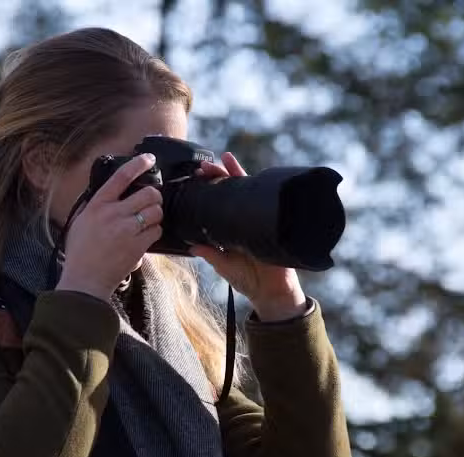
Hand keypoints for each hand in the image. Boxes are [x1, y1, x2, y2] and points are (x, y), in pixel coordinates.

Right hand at [57, 153, 162, 300]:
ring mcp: (126, 230)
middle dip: (154, 197)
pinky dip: (155, 232)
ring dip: (156, 214)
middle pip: (148, 193)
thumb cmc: (80, 252)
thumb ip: (96, 206)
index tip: (149, 159)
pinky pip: (156, 231)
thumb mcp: (81, 222)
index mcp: (97, 205)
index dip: (138, 164)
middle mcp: (112, 214)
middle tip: (151, 203)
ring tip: (149, 220)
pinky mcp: (137, 246)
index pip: (121, 177)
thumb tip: (111, 193)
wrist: (85, 280)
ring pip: (156, 211)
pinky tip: (146, 236)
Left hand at [191, 152, 307, 321]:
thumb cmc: (248, 280)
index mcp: (229, 229)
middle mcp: (243, 220)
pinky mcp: (272, 221)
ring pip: (246, 190)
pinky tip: (249, 172)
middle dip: (218, 176)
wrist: (273, 291)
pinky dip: (258, 185)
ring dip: (236, 173)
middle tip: (204, 166)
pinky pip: (264, 200)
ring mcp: (258, 218)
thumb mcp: (224, 265)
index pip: (216, 205)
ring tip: (225, 158)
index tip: (194, 181)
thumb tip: (190, 245)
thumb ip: (209, 254)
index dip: (206, 193)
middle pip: (229, 192)